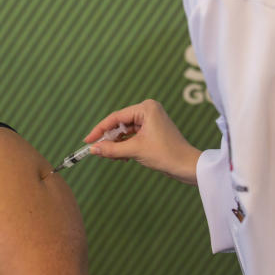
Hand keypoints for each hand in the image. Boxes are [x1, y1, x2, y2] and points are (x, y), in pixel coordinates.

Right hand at [84, 99, 200, 182]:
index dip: (99, 130)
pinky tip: (122, 157)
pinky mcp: (152, 131)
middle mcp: (148, 110)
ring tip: (113, 157)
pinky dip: (125, 146)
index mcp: (146, 108)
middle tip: (98, 151)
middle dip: (110, 139)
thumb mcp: (134, 151)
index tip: (87, 141)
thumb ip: (111, 149)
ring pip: (125, 132)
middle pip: (120, 124)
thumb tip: (93, 149)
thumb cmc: (166, 154)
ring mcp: (151, 120)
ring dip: (117, 145)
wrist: (187, 166)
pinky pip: (132, 136)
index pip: (116, 117)